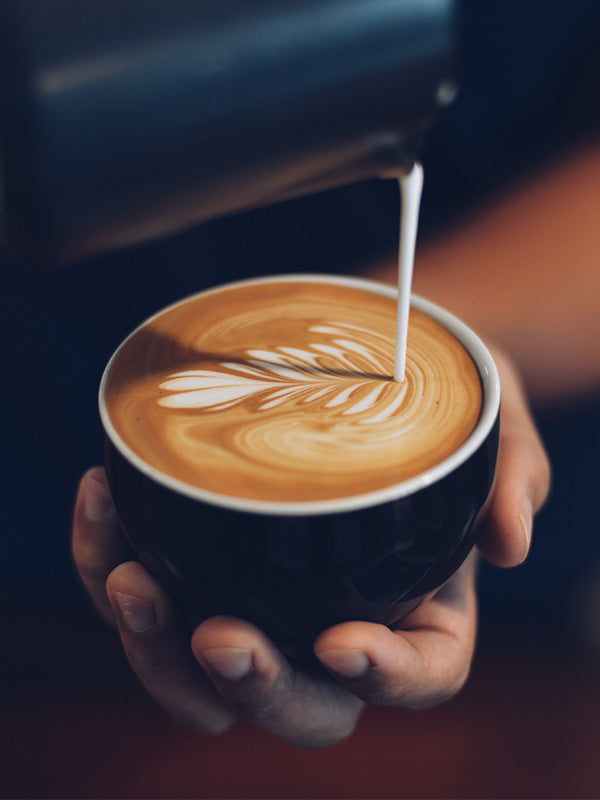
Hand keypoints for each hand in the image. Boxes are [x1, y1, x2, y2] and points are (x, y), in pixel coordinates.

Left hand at [72, 349, 548, 748]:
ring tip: (130, 577)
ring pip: (200, 675)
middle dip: (253, 683)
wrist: (369, 367)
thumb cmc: (438, 404)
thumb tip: (512, 539)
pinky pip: (150, 587)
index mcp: (421, 609)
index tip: (343, 642)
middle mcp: (338, 622)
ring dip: (155, 647)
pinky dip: (107, 558)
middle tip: (218, 635)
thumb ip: (514, 472)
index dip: (383, 677)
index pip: (419, 674)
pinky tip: (101, 495)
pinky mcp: (202, 560)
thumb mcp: (494, 419)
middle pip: (298, 701)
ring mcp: (264, 600)